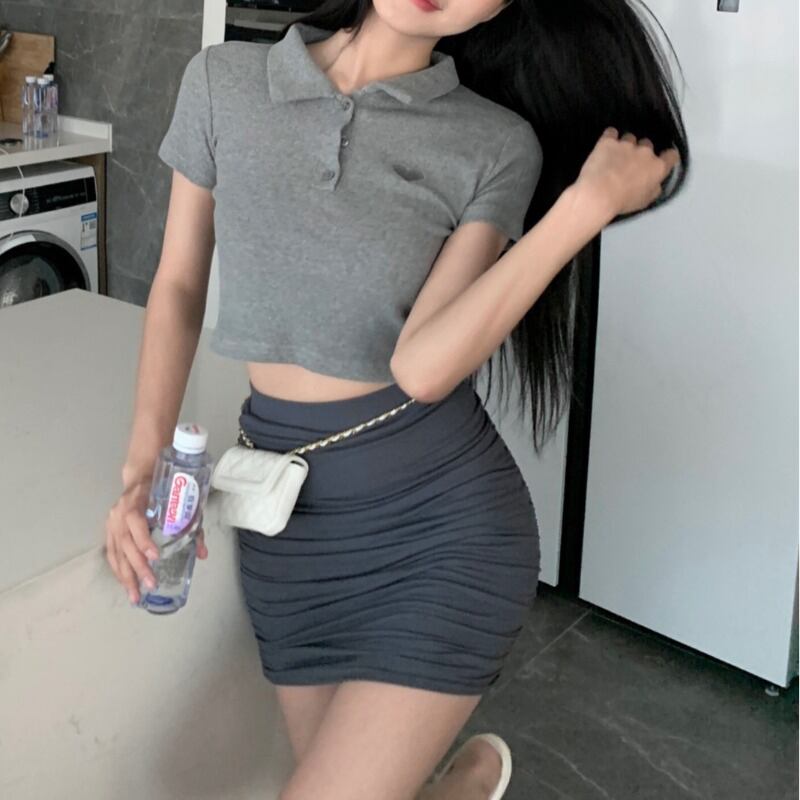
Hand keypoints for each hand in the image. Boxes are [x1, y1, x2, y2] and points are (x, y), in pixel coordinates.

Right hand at [105, 476, 208, 604]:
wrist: (140, 475)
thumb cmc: (162, 488)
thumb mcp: (179, 501)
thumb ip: (192, 527)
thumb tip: (203, 554)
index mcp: (136, 501)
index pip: (136, 521)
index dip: (143, 540)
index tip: (155, 556)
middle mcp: (119, 513)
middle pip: (126, 542)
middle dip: (138, 566)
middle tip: (151, 584)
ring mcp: (111, 523)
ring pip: (116, 552)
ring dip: (126, 576)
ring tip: (135, 595)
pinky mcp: (108, 531)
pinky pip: (111, 554)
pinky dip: (118, 570)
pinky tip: (126, 584)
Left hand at [574, 127, 680, 219]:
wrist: (598, 194)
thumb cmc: (621, 202)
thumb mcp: (644, 201)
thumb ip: (653, 188)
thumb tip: (655, 183)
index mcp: (657, 168)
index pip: (671, 156)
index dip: (667, 157)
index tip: (663, 159)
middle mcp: (645, 153)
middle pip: (647, 145)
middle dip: (640, 153)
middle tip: (629, 165)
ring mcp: (627, 144)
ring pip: (629, 138)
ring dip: (624, 145)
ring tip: (613, 158)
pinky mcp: (609, 141)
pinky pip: (611, 133)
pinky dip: (609, 138)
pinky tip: (604, 147)